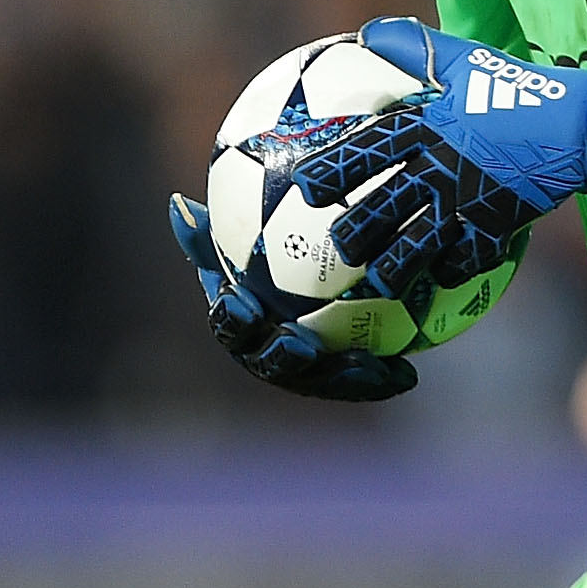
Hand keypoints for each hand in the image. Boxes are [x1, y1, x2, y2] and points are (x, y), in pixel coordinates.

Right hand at [168, 194, 416, 401]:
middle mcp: (269, 354)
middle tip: (300, 342)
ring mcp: (309, 372)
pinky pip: (365, 383)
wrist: (324, 278)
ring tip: (363, 363)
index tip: (242, 302)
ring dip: (339, 377)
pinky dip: (383, 379)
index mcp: (241, 324)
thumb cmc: (271, 251)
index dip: (232, 320)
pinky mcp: (348, 379)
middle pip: (271, 364)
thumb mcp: (245, 234)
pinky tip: (407, 370)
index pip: (229, 325)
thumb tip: (179, 205)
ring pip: (321, 380)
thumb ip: (216, 227)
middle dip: (282, 359)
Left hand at [299, 18, 586, 296]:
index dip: (334, 171)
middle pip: (385, 208)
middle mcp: (441, 167)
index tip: (308, 188)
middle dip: (356, 231)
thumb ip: (415, 46)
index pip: (369, 150)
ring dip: (395, 266)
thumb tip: (370, 29)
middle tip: (340, 246)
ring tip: (379, 280)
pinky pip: (466, 258)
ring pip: (419, 244)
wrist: (579, 123)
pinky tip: (438, 277)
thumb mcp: (465, 58)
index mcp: (428, 126)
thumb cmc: (518, 86)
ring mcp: (469, 200)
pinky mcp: (498, 224)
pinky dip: (450, 269)